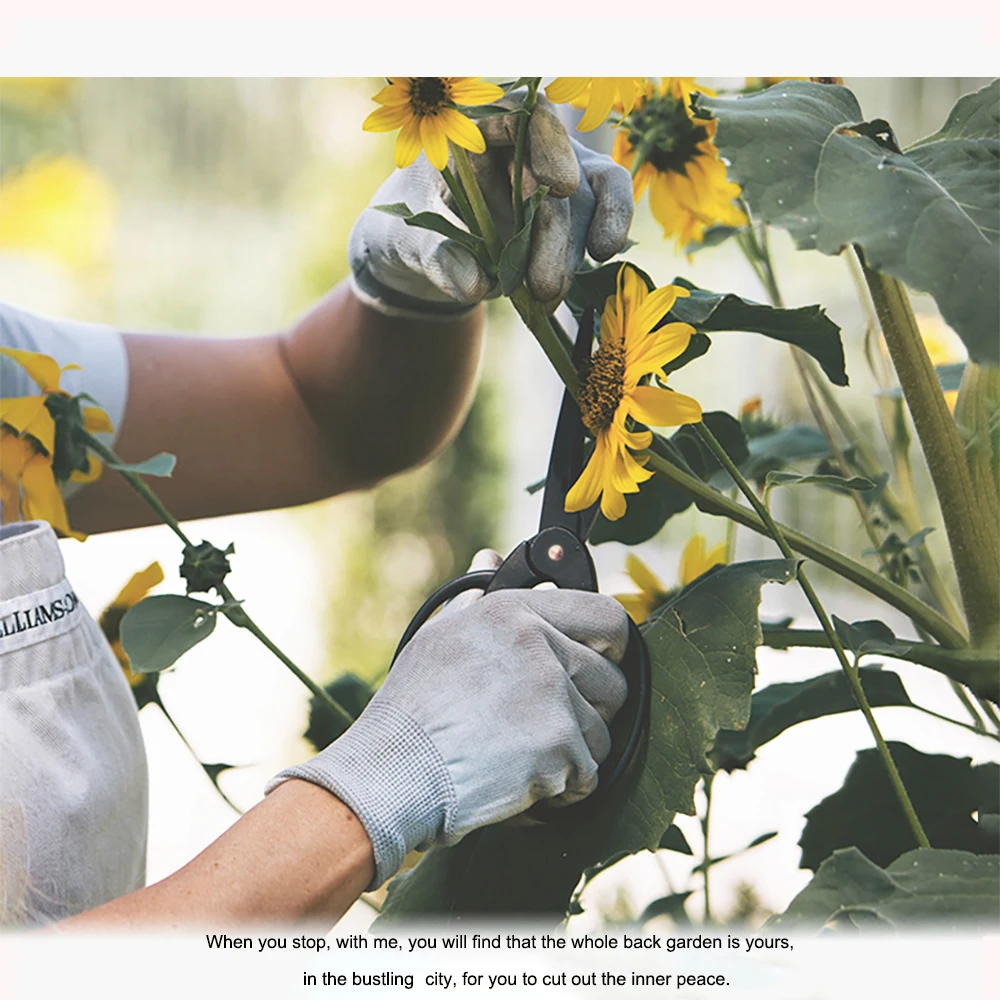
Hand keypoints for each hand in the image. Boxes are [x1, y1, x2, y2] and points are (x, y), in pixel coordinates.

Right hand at [266, 588, 628, 887]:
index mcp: (514, 611)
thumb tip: (490, 554)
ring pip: (602, 733)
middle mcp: (539, 643)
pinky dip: (563, 788)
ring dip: (574, 754)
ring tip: (525, 758)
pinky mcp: (558, 743)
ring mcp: (552, 693)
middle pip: (612, 681)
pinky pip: (588, 773)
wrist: (393, 772)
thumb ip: (475, 596)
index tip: (603, 663)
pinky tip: (524, 782)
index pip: (603, 614)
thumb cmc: (412, 708)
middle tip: (552, 727)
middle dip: (592, 711)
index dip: (612, 645)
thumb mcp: (439, 636)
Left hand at [349, 92, 633, 315]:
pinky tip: (602, 256)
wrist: (420, 256)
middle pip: (559, 170)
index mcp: (476, 130)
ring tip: (548, 297)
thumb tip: (472, 285)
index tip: (561, 187)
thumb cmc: (405, 231)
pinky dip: (607, 231)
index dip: (550, 146)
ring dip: (572, 250)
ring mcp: (549, 179)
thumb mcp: (405, 242)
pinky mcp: (568, 212)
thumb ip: (435, 256)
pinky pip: (601, 211)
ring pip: (584, 199)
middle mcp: (521, 146)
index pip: (524, 116)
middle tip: (545, 285)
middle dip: (557, 232)